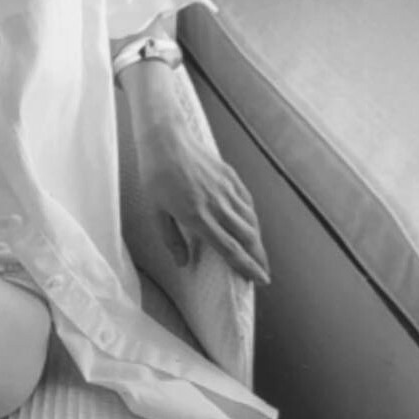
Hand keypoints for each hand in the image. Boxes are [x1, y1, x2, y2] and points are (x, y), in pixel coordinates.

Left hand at [143, 131, 270, 285]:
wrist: (165, 139)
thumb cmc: (155, 175)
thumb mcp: (155, 211)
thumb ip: (171, 238)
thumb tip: (183, 263)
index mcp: (197, 216)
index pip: (229, 248)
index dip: (247, 266)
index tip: (260, 280)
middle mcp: (216, 205)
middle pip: (247, 237)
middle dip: (259, 258)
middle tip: (264, 273)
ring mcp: (225, 190)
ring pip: (250, 220)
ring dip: (258, 240)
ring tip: (260, 254)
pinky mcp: (230, 177)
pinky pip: (247, 201)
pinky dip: (253, 217)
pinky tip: (252, 225)